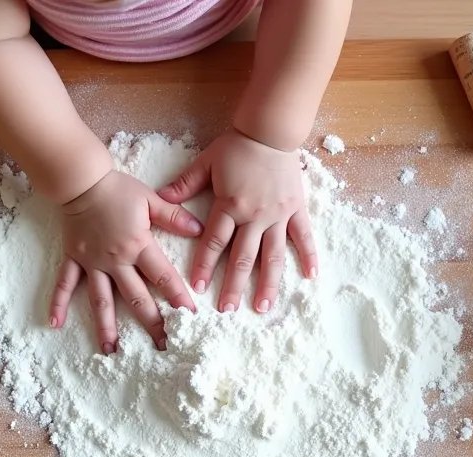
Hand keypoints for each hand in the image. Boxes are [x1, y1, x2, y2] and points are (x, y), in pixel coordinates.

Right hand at [50, 170, 201, 352]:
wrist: (82, 180)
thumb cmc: (118, 189)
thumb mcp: (151, 200)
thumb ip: (174, 217)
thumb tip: (199, 230)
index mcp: (138, 245)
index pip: (163, 276)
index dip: (178, 297)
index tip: (189, 317)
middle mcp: (116, 260)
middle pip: (136, 298)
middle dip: (151, 323)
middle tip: (163, 346)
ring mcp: (93, 263)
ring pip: (101, 300)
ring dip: (106, 326)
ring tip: (111, 351)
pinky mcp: (74, 259)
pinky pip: (66, 284)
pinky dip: (59, 303)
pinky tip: (55, 324)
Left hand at [158, 128, 317, 313]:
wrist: (270, 130)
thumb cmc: (236, 145)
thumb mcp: (206, 162)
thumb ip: (185, 184)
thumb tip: (161, 197)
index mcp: (230, 205)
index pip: (214, 243)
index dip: (205, 266)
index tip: (198, 289)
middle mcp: (255, 215)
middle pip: (243, 257)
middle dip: (234, 286)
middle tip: (227, 310)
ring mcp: (278, 214)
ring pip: (273, 255)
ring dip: (268, 283)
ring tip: (263, 307)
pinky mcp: (296, 208)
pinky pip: (304, 236)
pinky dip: (308, 256)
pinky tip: (310, 276)